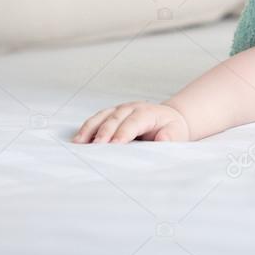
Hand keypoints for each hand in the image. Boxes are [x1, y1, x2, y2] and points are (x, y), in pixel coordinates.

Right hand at [71, 101, 190, 143]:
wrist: (168, 119)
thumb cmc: (171, 129)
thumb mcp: (176, 133)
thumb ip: (170, 137)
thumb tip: (163, 139)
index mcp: (148, 112)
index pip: (134, 122)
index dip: (124, 132)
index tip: (115, 144)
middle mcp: (131, 108)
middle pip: (115, 118)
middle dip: (104, 132)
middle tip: (95, 146)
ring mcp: (119, 110)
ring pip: (102, 117)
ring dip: (89, 129)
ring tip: (78, 143)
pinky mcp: (111, 115)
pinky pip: (96, 120)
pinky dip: (87, 129)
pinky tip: (78, 140)